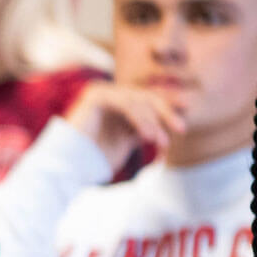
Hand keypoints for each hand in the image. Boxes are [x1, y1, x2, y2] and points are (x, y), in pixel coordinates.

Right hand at [64, 84, 183, 170]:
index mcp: (118, 101)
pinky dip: (140, 119)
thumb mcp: (130, 140)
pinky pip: (126, 104)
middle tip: (181, 129)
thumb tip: (176, 121)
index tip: (185, 119)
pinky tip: (147, 136)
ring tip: (160, 142)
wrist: (71, 165)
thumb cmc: (98, 156)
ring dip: (153, 122)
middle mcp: (111, 93)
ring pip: (138, 101)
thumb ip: (147, 127)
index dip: (169, 107)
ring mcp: (102, 92)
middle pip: (147, 97)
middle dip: (166, 113)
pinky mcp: (96, 96)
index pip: (149, 100)